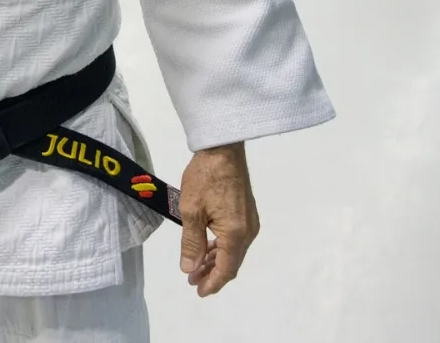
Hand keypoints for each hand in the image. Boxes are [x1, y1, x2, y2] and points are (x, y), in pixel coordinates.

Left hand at [178, 142, 258, 297]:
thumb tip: (190, 269)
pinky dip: (222, 247)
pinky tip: (208, 247)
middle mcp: (248, 231)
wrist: (222, 149)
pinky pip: (235, 239)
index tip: (198, 291)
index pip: (226, 269)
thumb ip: (191, 243)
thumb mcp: (191, 211)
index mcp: (235, 233)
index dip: (213, 283)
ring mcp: (250, 221)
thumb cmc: (205, 177)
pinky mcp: (247, 212)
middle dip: (212, 274)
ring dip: (216, 260)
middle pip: (232, 262)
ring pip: (234, 251)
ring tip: (196, 266)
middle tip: (192, 280)